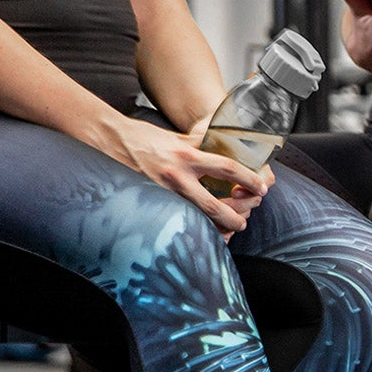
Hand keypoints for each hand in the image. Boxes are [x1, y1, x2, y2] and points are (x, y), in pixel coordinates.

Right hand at [107, 117, 272, 238]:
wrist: (109, 139)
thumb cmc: (144, 137)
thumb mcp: (177, 136)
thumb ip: (199, 144)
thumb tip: (224, 147)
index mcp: (187, 154)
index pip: (227, 167)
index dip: (249, 178)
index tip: (262, 186)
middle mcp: (177, 175)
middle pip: (214, 204)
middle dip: (234, 216)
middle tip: (245, 221)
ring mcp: (162, 192)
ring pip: (195, 219)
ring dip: (214, 228)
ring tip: (226, 233)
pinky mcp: (150, 203)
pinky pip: (175, 221)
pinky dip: (190, 230)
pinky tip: (199, 235)